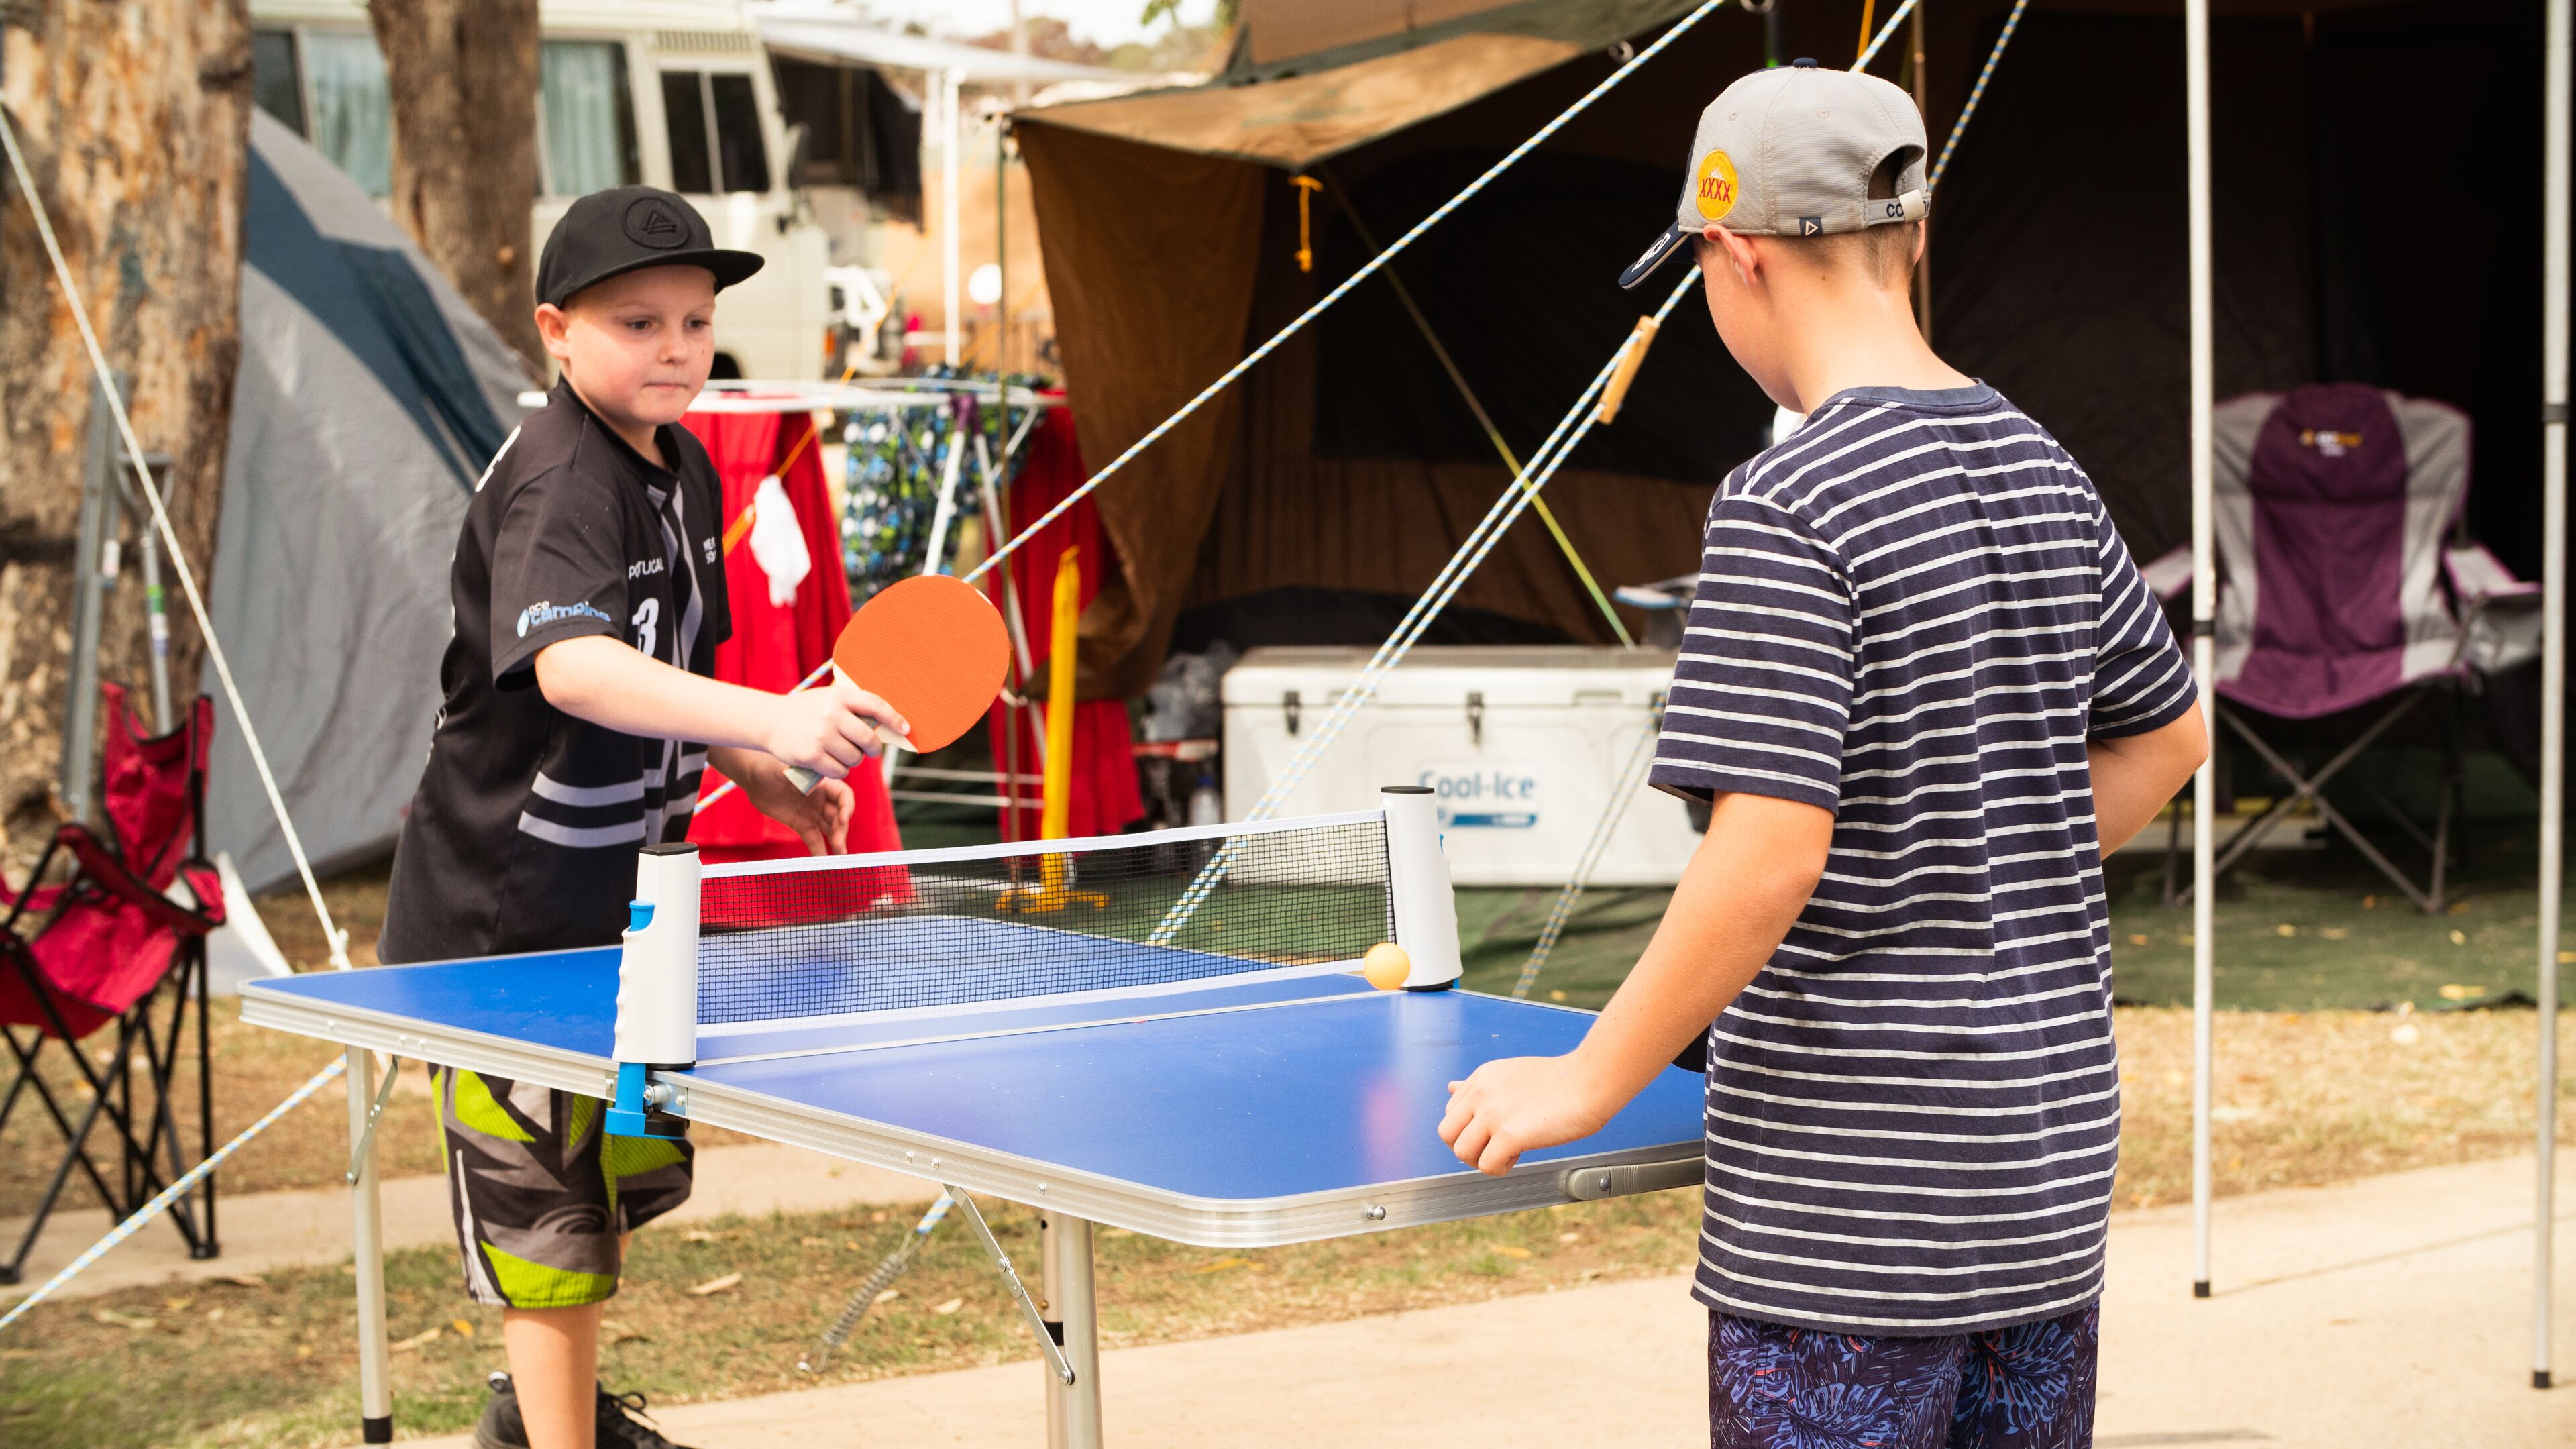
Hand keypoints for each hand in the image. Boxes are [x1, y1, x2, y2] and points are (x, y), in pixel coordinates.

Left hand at [738, 767, 853, 854]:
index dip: (847, 807)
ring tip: (840, 856)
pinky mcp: (802, 824)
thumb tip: (808, 781)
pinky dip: (819, 851)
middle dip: (841, 829)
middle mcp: (822, 798)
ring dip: (837, 841)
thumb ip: (796, 775)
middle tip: (838, 844)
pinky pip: (814, 839)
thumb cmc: (768, 766)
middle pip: (839, 815)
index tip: (844, 818)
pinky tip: (823, 863)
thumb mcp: (782, 768)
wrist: (753, 777)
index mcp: (822, 782)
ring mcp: (813, 813)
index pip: (843, 795)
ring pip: (830, 829)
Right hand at [762, 678, 907, 779]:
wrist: (769, 721)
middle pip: (869, 740)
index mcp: (839, 696)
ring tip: (839, 753)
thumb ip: (853, 708)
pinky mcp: (811, 755)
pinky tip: (828, 763)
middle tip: (868, 751)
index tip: (905, 730)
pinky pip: (839, 771)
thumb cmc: (806, 711)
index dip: (894, 719)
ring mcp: (821, 736)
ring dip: (852, 761)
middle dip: (872, 749)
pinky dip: (838, 771)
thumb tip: (887, 726)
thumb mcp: (828, 699)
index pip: (876, 706)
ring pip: (855, 759)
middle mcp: (832, 714)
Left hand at [1438, 1054, 1617, 1176]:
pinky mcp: (1509, 1135)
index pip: (1451, 1112)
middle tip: (1492, 1148)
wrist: (1588, 1082)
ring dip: (1481, 1160)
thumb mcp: (1509, 1073)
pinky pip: (1486, 1165)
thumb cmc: (1559, 1081)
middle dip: (1466, 1147)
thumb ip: (1480, 1085)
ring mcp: (1493, 1114)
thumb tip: (1451, 1087)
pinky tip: (1518, 1157)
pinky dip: (1499, 1169)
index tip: (1494, 1130)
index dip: (1470, 1128)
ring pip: (1461, 1152)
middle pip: (1446, 1133)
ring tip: (1506, 1153)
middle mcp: (1481, 1094)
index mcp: (1481, 1078)